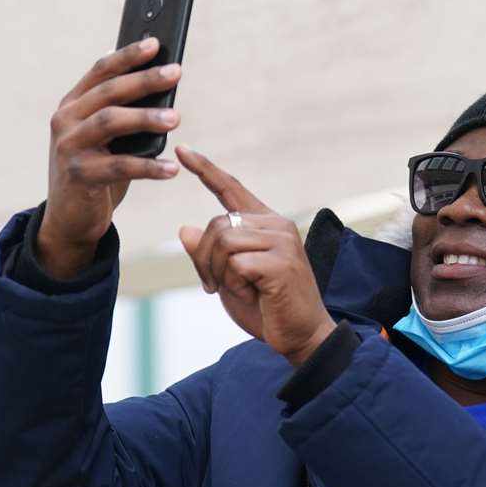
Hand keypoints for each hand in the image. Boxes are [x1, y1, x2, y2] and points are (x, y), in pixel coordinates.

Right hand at [39, 38, 182, 277]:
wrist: (70, 218)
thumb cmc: (97, 170)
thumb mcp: (106, 138)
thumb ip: (123, 112)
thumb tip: (163, 86)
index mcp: (73, 104)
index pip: (101, 71)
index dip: (127, 56)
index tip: (155, 44)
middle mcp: (65, 120)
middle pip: (108, 92)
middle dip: (144, 80)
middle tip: (175, 73)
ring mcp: (69, 147)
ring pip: (110, 122)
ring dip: (145, 117)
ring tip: (176, 118)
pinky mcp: (78, 175)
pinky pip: (118, 167)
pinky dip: (148, 167)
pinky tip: (171, 168)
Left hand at [175, 145, 337, 365]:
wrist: (302, 336)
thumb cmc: (268, 308)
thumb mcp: (229, 279)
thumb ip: (210, 254)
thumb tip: (184, 230)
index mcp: (266, 224)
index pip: (232, 190)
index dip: (206, 170)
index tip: (183, 150)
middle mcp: (276, 225)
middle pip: (217, 224)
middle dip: (205, 258)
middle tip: (213, 285)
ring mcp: (282, 242)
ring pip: (223, 241)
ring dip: (220, 272)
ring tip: (239, 289)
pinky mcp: (281, 262)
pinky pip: (236, 264)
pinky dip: (235, 284)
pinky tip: (256, 294)